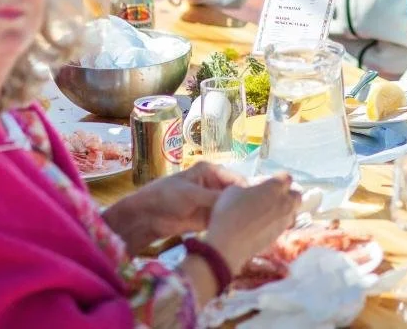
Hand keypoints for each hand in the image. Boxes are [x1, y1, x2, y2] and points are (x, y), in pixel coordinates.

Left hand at [100, 163, 247, 254]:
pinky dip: (231, 225)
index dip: (248, 192)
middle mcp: (215, 186)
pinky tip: (241, 233)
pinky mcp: (208, 219)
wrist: (146, 217)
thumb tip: (239, 201)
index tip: (260, 205)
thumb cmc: (166, 196)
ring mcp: (212, 203)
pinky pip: (224, 220)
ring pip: (232, 209)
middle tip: (259, 218)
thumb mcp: (192, 194)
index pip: (237, 180)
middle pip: (237, 195)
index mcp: (212, 172)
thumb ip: (216, 198)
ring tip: (254, 227)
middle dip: (246, 205)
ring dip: (239, 217)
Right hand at [206, 173, 300, 273]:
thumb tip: (251, 190)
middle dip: (288, 193)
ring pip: (293, 211)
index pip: (286, 178)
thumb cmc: (230, 211)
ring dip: (286, 208)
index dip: (279, 178)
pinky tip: (266, 223)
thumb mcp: (234, 190)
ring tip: (272, 210)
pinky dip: (279, 222)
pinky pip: (285, 224)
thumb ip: (248, 187)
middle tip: (274, 196)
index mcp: (275, 187)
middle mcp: (285, 202)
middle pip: (296, 195)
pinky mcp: (279, 235)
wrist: (230, 242)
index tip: (271, 181)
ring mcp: (284, 220)